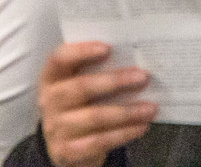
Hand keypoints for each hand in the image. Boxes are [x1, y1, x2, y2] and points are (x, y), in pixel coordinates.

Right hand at [39, 41, 156, 166]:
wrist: (68, 147)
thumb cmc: (82, 106)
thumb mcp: (82, 86)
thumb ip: (100, 71)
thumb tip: (137, 62)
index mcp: (52, 77)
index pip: (59, 58)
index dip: (81, 51)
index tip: (108, 48)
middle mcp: (49, 101)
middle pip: (81, 87)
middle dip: (115, 81)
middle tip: (144, 77)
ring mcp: (56, 128)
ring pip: (94, 116)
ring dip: (127, 112)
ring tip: (151, 108)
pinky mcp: (67, 151)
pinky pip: (99, 141)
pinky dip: (123, 133)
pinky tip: (141, 126)